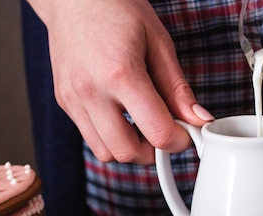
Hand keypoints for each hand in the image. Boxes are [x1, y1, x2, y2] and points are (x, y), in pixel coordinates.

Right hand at [27, 0, 213, 163]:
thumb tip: (198, 120)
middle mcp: (91, 91)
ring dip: (130, 148)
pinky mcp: (64, 102)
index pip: (157, 132)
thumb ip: (178, 88)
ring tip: (142, 125)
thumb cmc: (115, 9)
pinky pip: (91, 138)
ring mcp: (73, 99)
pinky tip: (122, 116)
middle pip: (128, 152)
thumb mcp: (158, 42)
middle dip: (154, 151)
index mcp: (120, 74)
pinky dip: (111, 137)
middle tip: (165, 132)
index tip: (186, 133)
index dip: (179, 140)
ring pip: (106, 153)